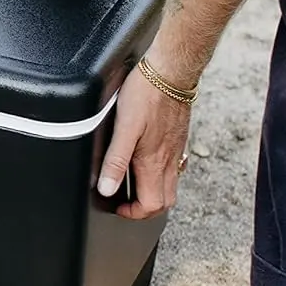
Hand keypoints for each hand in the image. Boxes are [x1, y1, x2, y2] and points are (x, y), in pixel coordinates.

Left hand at [97, 64, 193, 219]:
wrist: (170, 72)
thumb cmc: (146, 95)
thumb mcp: (123, 129)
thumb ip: (115, 161)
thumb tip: (107, 188)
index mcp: (154, 162)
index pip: (152, 205)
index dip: (133, 213)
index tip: (117, 205)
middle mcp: (169, 160)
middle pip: (165, 201)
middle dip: (144, 208)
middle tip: (124, 201)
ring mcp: (176, 150)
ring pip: (170, 185)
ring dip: (152, 193)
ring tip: (131, 185)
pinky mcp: (177, 139)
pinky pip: (173, 167)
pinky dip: (160, 175)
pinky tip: (146, 163)